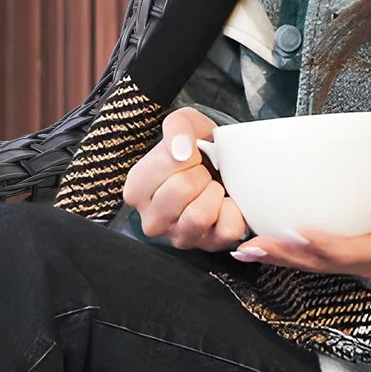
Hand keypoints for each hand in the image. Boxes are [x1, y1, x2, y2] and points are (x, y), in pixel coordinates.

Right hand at [123, 108, 249, 252]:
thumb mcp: (184, 125)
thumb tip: (180, 151)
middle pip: (181, 189)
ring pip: (200, 215)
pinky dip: (234, 211)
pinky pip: (227, 229)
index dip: (187, 154)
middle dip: (200, 174)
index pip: (166, 164)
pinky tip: (226, 204)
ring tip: (212, 188)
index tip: (189, 157)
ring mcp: (179, 238)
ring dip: (214, 193)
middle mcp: (151, 221)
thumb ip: (177, 126)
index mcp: (136, 190)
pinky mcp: (209, 247)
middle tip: (202, 173)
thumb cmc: (197, 150)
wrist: (222, 167)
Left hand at [233, 187, 370, 295]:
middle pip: (317, 262)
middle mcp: (363, 262)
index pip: (349, 250)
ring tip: (244, 249)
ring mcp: (352, 265)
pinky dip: (285, 256)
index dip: (322, 243)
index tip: (297, 231)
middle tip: (250, 246)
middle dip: (283, 254)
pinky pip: (311, 262)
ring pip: (309, 265)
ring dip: (276, 258)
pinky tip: (261, 249)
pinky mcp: (345, 261)